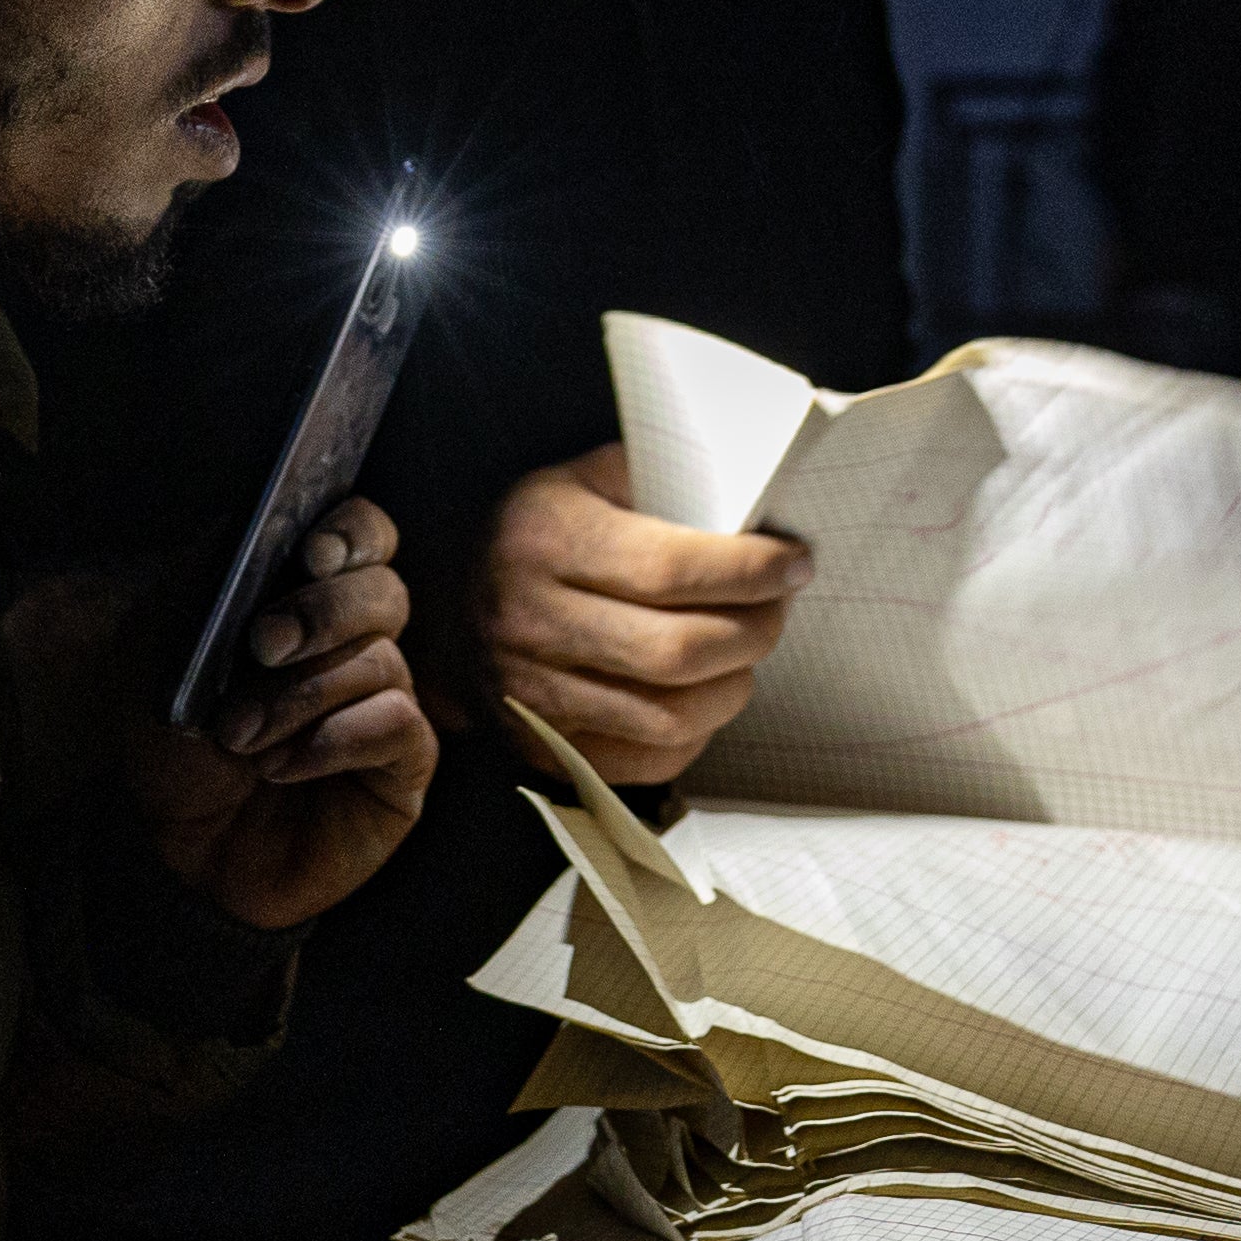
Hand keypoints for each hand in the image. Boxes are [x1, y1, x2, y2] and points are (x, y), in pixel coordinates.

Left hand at [129, 497, 433, 933]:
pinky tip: (281, 766)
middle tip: (261, 647)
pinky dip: (336, 739)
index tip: (310, 556)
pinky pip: (399, 726)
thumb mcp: (173, 658)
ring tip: (241, 737)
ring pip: (383, 661)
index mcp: (305, 595)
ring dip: (302, 696)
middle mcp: (356, 642)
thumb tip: (279, 548)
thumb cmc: (173, 745)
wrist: (174, 846)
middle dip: (322, 613)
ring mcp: (383, 703)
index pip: (362, 536)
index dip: (351, 534)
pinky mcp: (402, 766)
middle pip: (384, 591)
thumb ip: (226, 595)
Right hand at [484, 442, 812, 788]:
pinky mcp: (545, 747)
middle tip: (778, 606)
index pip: (670, 570)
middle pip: (679, 652)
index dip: (750, 571)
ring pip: (672, 717)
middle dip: (755, 630)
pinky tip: (703, 694)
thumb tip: (753, 503)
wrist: (447, 609)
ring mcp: (534, 695)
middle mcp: (532, 622)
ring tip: (745, 651)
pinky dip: (697, 733)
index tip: (794, 562)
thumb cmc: (537, 535)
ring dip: (734, 685)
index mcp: (545, 541)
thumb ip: (660, 481)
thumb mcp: (582, 480)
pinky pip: (650, 760)